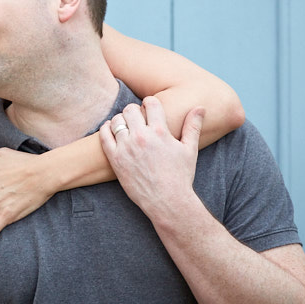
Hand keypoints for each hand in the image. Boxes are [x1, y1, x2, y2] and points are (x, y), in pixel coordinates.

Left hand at [100, 96, 204, 218]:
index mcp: (160, 131)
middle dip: (135, 111)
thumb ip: (193, 126)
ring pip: (117, 120)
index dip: (150, 103)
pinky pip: (104, 136)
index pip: (150, 102)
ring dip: (121, 120)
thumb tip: (200, 107)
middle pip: (130, 109)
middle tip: (138, 118)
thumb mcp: (190, 149)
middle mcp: (141, 137)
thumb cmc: (180, 176)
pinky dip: (107, 129)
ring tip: (127, 126)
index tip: (150, 109)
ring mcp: (126, 148)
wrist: (167, 201)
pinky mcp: (116, 160)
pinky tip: (112, 130)